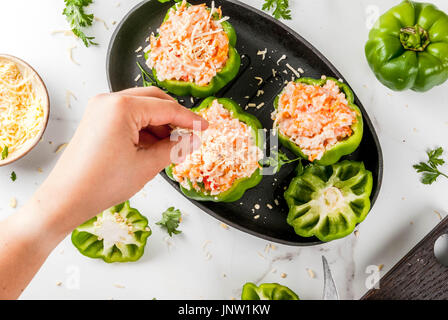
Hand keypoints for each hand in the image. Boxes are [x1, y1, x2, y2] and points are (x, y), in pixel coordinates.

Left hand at [30, 87, 207, 233]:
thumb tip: (193, 140)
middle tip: (191, 135)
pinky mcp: (97, 120)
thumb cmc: (101, 184)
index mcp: (121, 107)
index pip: (166, 108)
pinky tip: (154, 147)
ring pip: (141, 108)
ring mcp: (100, 109)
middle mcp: (108, 101)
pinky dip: (144, 129)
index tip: (206, 128)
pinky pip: (128, 117)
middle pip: (154, 100)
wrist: (66, 199)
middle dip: (174, 118)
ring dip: (159, 125)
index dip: (190, 119)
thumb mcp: (146, 166)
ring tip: (172, 148)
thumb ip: (175, 148)